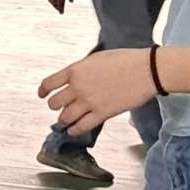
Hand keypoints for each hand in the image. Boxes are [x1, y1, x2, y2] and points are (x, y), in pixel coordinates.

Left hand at [40, 48, 155, 134]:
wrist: (147, 70)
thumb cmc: (126, 61)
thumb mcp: (96, 58)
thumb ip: (81, 70)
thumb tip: (74, 79)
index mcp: (75, 70)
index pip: (49, 83)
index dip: (43, 91)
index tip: (42, 95)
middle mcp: (78, 86)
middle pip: (54, 102)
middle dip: (55, 106)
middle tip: (59, 108)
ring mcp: (90, 101)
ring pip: (65, 117)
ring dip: (63, 120)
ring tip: (64, 121)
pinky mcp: (102, 113)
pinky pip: (81, 126)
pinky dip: (74, 130)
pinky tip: (73, 130)